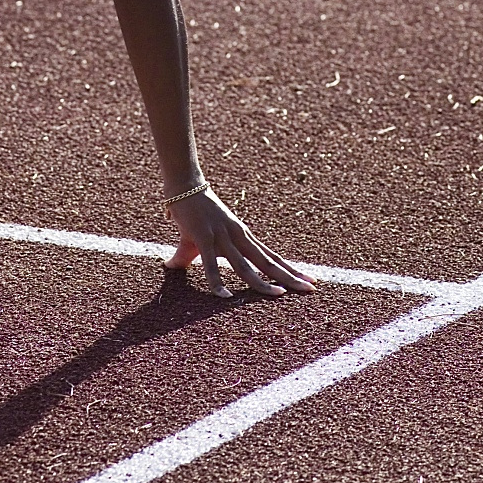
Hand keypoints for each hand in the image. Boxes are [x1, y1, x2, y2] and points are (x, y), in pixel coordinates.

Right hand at [165, 183, 316, 297]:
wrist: (183, 185)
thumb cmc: (192, 211)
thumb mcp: (195, 238)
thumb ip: (188, 256)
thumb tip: (170, 266)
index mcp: (243, 237)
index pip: (271, 257)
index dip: (290, 269)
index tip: (309, 280)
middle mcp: (239, 237)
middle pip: (268, 262)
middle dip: (289, 277)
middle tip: (311, 289)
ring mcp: (224, 238)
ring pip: (247, 266)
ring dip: (263, 282)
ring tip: (279, 295)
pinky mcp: (205, 238)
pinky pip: (212, 265)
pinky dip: (218, 281)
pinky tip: (225, 296)